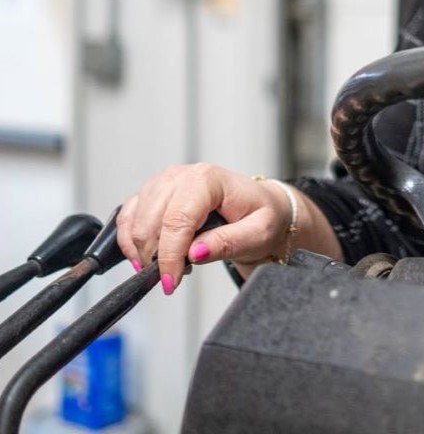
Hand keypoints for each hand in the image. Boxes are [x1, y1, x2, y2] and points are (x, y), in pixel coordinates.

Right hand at [116, 164, 305, 295]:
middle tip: (178, 274)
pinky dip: (131, 242)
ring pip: (135, 222)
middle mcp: (182, 175)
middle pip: (150, 223)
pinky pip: (128, 218)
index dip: (169, 256)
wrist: (260, 208)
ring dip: (145, 251)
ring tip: (172, 263)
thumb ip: (228, 242)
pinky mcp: (153, 193)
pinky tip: (146, 257)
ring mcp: (165, 182)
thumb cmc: (261, 216)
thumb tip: (195, 253)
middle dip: (157, 257)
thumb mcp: (259, 233)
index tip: (171, 283)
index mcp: (208, 179)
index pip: (177, 220)